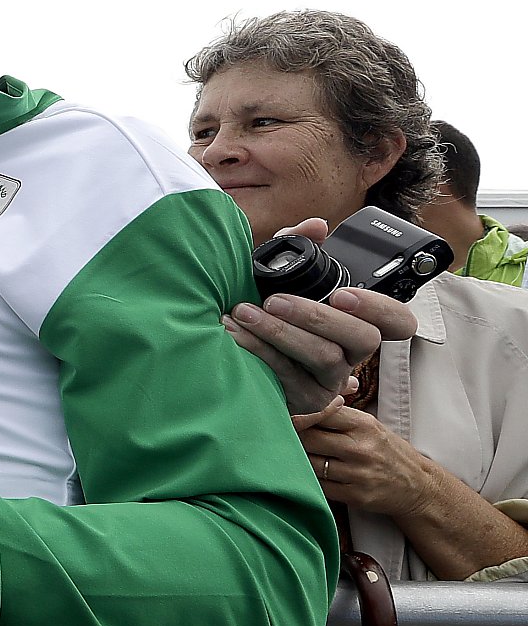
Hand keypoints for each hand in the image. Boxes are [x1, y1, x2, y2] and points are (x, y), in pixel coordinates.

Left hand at [225, 219, 418, 411]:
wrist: (225, 351)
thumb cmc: (263, 307)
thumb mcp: (279, 275)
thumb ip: (298, 246)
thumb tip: (317, 226)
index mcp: (356, 321)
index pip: (398, 321)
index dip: (380, 307)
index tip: (342, 294)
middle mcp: (352, 352)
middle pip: (363, 338)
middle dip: (317, 316)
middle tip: (274, 300)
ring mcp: (331, 379)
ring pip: (324, 357)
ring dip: (281, 332)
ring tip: (243, 312)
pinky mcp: (306, 399)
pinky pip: (289, 376)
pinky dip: (258, 351)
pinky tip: (234, 333)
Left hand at [293, 400, 430, 517]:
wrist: (418, 485)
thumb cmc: (386, 451)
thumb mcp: (371, 425)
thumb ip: (340, 411)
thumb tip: (311, 392)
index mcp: (364, 425)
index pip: (320, 412)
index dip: (298, 414)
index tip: (285, 416)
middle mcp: (361, 448)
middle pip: (308, 438)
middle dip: (291, 437)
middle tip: (282, 437)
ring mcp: (358, 474)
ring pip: (309, 463)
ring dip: (297, 460)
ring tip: (293, 456)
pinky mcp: (355, 496)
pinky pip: (318, 486)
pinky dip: (309, 481)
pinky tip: (309, 475)